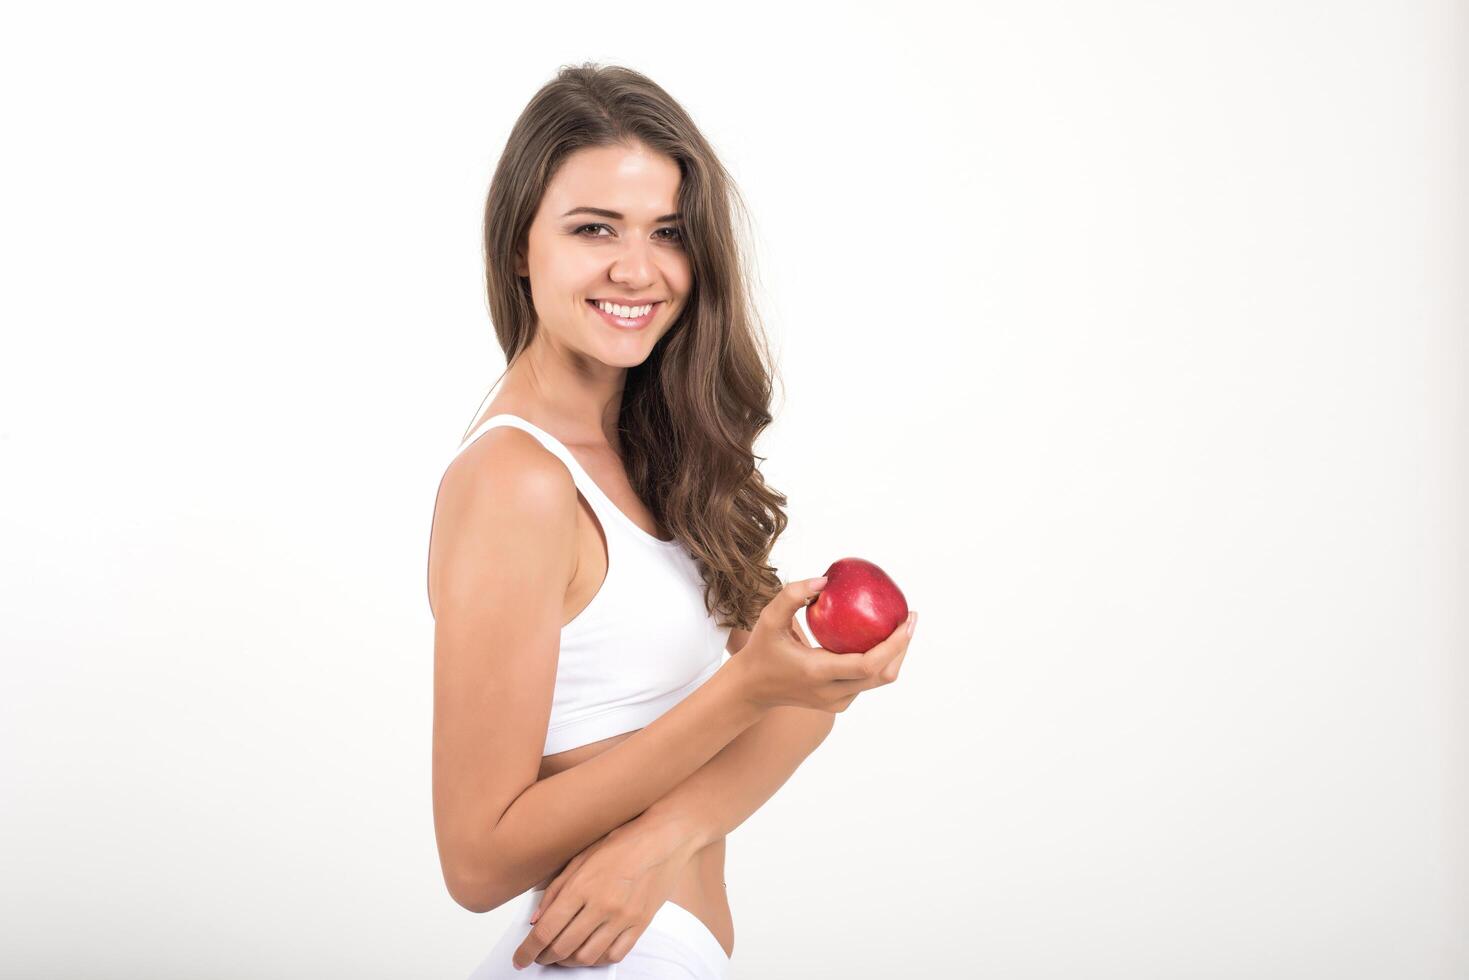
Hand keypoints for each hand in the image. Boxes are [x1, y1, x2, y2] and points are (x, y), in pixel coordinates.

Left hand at [511, 812, 700, 969]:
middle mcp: (602, 905)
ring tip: (562, 955)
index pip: (546, 929)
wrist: (664, 838)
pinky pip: (615, 955)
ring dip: (569, 961)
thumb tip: (536, 920)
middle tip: (539, 956)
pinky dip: (597, 960)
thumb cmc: (622, 841)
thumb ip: (555, 890)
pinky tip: (590, 952)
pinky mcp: (641, 924)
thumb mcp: (581, 857)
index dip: (528, 950)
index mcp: (582, 885)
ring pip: (588, 957)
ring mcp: (623, 917)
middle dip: (545, 957)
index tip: (520, 958)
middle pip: (563, 947)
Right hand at [732, 576, 915, 713]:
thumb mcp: (768, 619)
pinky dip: (879, 662)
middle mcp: (832, 692)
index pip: (869, 664)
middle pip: (884, 674)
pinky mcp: (839, 704)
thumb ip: (792, 596)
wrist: (752, 690)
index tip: (908, 620)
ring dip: (895, 655)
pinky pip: (868, 682)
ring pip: (879, 681)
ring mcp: (837, 702)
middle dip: (903, 646)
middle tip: (910, 617)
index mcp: (818, 672)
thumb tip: (824, 580)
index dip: (895, 644)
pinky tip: (879, 638)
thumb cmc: (761, 650)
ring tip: (900, 626)